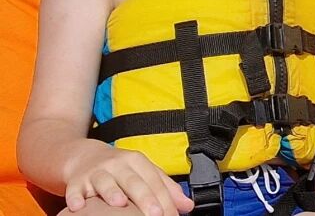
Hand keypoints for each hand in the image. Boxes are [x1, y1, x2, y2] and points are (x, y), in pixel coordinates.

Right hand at [63, 142, 193, 215]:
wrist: (83, 155)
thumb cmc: (120, 168)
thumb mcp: (144, 172)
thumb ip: (166, 188)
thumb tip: (188, 206)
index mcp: (137, 161)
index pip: (154, 181)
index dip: (164, 199)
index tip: (171, 215)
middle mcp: (117, 164)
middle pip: (133, 181)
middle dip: (144, 197)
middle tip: (154, 213)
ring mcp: (96, 172)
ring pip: (105, 182)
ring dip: (112, 192)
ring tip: (120, 203)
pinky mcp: (77, 181)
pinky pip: (75, 189)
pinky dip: (76, 197)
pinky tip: (79, 206)